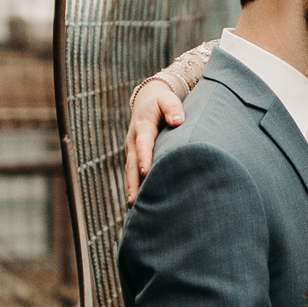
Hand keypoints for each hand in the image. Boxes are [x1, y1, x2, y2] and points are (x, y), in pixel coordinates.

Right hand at [124, 78, 184, 200]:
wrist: (147, 100)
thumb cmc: (161, 102)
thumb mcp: (167, 99)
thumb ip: (172, 108)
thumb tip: (177, 120)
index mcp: (142, 127)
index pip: (143, 144)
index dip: (144, 158)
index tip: (145, 172)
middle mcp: (134, 141)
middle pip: (132, 164)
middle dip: (133, 182)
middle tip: (134, 200)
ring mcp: (132, 150)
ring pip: (129, 171)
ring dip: (131, 188)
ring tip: (133, 207)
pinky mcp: (134, 156)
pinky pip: (132, 173)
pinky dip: (133, 186)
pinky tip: (137, 202)